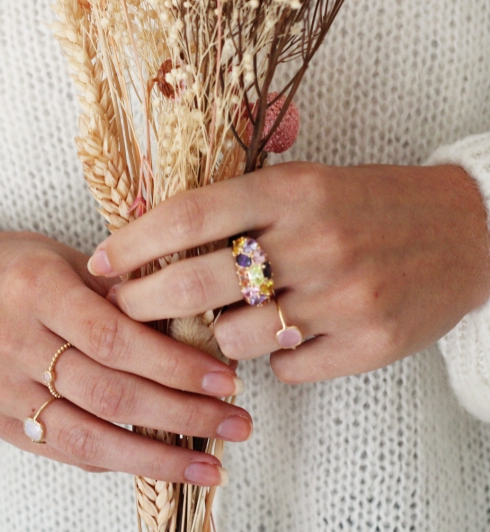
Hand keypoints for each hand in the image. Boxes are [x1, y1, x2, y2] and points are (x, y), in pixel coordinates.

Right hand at [0, 230, 250, 484]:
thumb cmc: (13, 267)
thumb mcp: (64, 258)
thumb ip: (120, 291)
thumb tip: (186, 321)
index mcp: (37, 290)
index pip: (116, 337)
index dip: (175, 364)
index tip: (226, 379)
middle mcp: (17, 344)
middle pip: (112, 393)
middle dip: (183, 414)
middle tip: (237, 423)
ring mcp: (5, 390)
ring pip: (90, 436)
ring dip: (159, 456)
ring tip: (212, 465)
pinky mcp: (1, 421)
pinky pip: (65, 450)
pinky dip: (117, 459)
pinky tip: (159, 463)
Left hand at [87, 162, 489, 382]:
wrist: (465, 231)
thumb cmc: (370, 204)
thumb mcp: (307, 183)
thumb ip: (241, 208)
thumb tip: (164, 247)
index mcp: (292, 190)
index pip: (188, 216)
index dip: (133, 243)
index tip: (100, 262)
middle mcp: (315, 241)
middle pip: (196, 285)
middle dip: (143, 303)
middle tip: (124, 309)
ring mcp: (344, 297)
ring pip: (235, 340)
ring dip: (216, 338)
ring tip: (226, 324)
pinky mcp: (370, 343)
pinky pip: (287, 368)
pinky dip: (274, 359)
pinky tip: (287, 338)